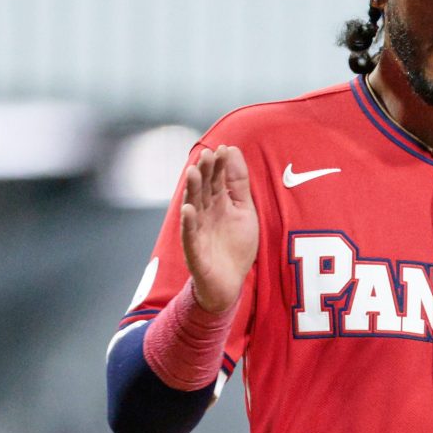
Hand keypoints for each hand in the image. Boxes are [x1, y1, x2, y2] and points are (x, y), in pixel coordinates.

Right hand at [180, 145, 258, 312]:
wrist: (230, 283)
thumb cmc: (236, 246)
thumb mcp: (244, 210)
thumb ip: (239, 183)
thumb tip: (232, 149)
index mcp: (218, 204)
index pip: (216, 180)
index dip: (219, 165)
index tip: (223, 148)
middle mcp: (205, 214)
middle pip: (203, 190)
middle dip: (204, 172)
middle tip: (206, 154)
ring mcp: (198, 231)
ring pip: (193, 207)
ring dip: (192, 191)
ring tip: (193, 173)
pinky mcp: (194, 251)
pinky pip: (189, 235)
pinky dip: (188, 223)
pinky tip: (188, 210)